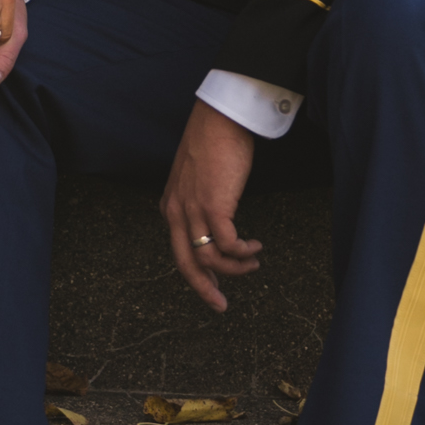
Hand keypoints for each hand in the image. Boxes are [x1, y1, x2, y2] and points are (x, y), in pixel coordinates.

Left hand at [160, 102, 262, 309]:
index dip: (196, 272)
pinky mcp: (213, 206)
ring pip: (208, 258)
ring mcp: (192, 209)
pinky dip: (242, 251)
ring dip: (234, 267)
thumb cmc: (213, 142)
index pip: (178, 250)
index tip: (211, 285)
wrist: (220, 118)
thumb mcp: (196, 178)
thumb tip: (216, 221)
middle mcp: (175, 211)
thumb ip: (199, 200)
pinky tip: (254, 246)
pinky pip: (227, 244)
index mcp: (170, 205)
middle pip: (185, 264)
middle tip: (220, 305)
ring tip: (253, 263)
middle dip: (204, 288)